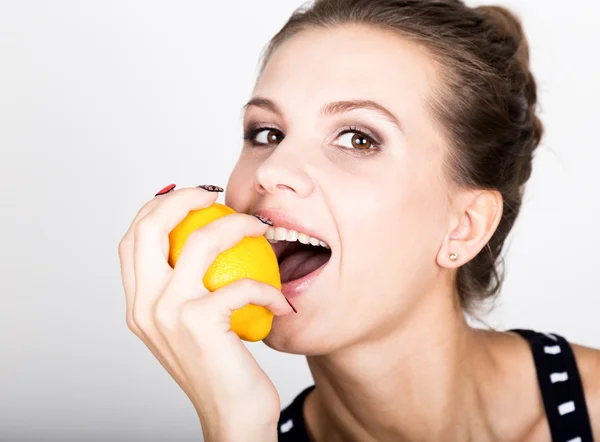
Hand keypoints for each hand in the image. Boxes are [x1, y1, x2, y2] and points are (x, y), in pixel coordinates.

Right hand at [118, 186, 292, 440]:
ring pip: (199, 241)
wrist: (231, 418)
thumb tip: (203, 237)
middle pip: (150, 227)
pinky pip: (240, 284)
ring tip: (262, 228)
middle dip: (185, 198)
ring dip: (238, 225)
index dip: (159, 205)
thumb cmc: (219, 367)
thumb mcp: (190, 324)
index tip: (193, 195)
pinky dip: (268, 287)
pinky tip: (281, 300)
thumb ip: (186, 286)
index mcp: (138, 303)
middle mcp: (144, 306)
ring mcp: (168, 314)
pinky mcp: (199, 325)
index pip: (133, 237)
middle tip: (219, 195)